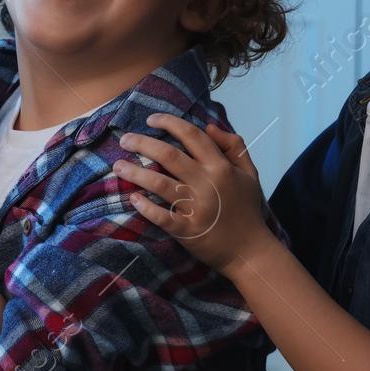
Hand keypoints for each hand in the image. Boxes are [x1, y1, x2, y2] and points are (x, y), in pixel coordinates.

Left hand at [113, 115, 276, 276]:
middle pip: (168, 155)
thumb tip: (210, 127)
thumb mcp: (249, 173)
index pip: (192, 135)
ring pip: (159, 183)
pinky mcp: (188, 230)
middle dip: (142, 143)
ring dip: (135, 173)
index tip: (151, 119)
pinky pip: (161, 216)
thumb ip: (234, 146)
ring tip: (118, 166)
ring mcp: (197, 207)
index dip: (169, 122)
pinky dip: (146, 207)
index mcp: (221, 167)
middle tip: (124, 140)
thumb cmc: (247, 210)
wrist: (251, 251)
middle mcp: (207, 183)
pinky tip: (133, 198)